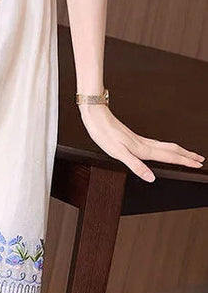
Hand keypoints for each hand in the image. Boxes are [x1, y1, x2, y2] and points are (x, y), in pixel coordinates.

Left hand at [79, 104, 204, 181]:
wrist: (94, 115)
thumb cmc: (103, 132)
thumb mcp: (117, 152)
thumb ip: (135, 166)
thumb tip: (151, 178)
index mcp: (142, 149)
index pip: (169, 156)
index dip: (184, 161)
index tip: (198, 164)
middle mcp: (142, 143)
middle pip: (170, 149)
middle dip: (186, 155)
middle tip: (200, 159)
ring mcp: (138, 139)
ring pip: (163, 145)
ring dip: (177, 150)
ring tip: (186, 154)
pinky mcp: (131, 137)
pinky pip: (155, 144)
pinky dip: (165, 148)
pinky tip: (159, 149)